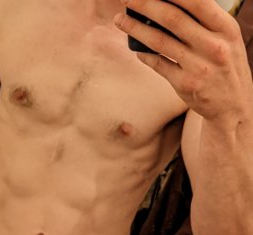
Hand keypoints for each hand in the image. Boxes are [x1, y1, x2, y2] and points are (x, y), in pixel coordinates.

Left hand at [114, 0, 252, 124]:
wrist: (233, 105)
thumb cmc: (226, 66)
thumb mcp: (227, 39)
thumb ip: (205, 22)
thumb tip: (171, 5)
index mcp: (226, 28)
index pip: (196, 1)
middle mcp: (213, 46)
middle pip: (172, 18)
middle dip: (145, 5)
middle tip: (127, 0)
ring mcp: (198, 67)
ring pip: (159, 41)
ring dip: (135, 29)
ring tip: (120, 21)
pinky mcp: (184, 84)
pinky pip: (158, 65)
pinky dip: (144, 55)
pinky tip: (136, 49)